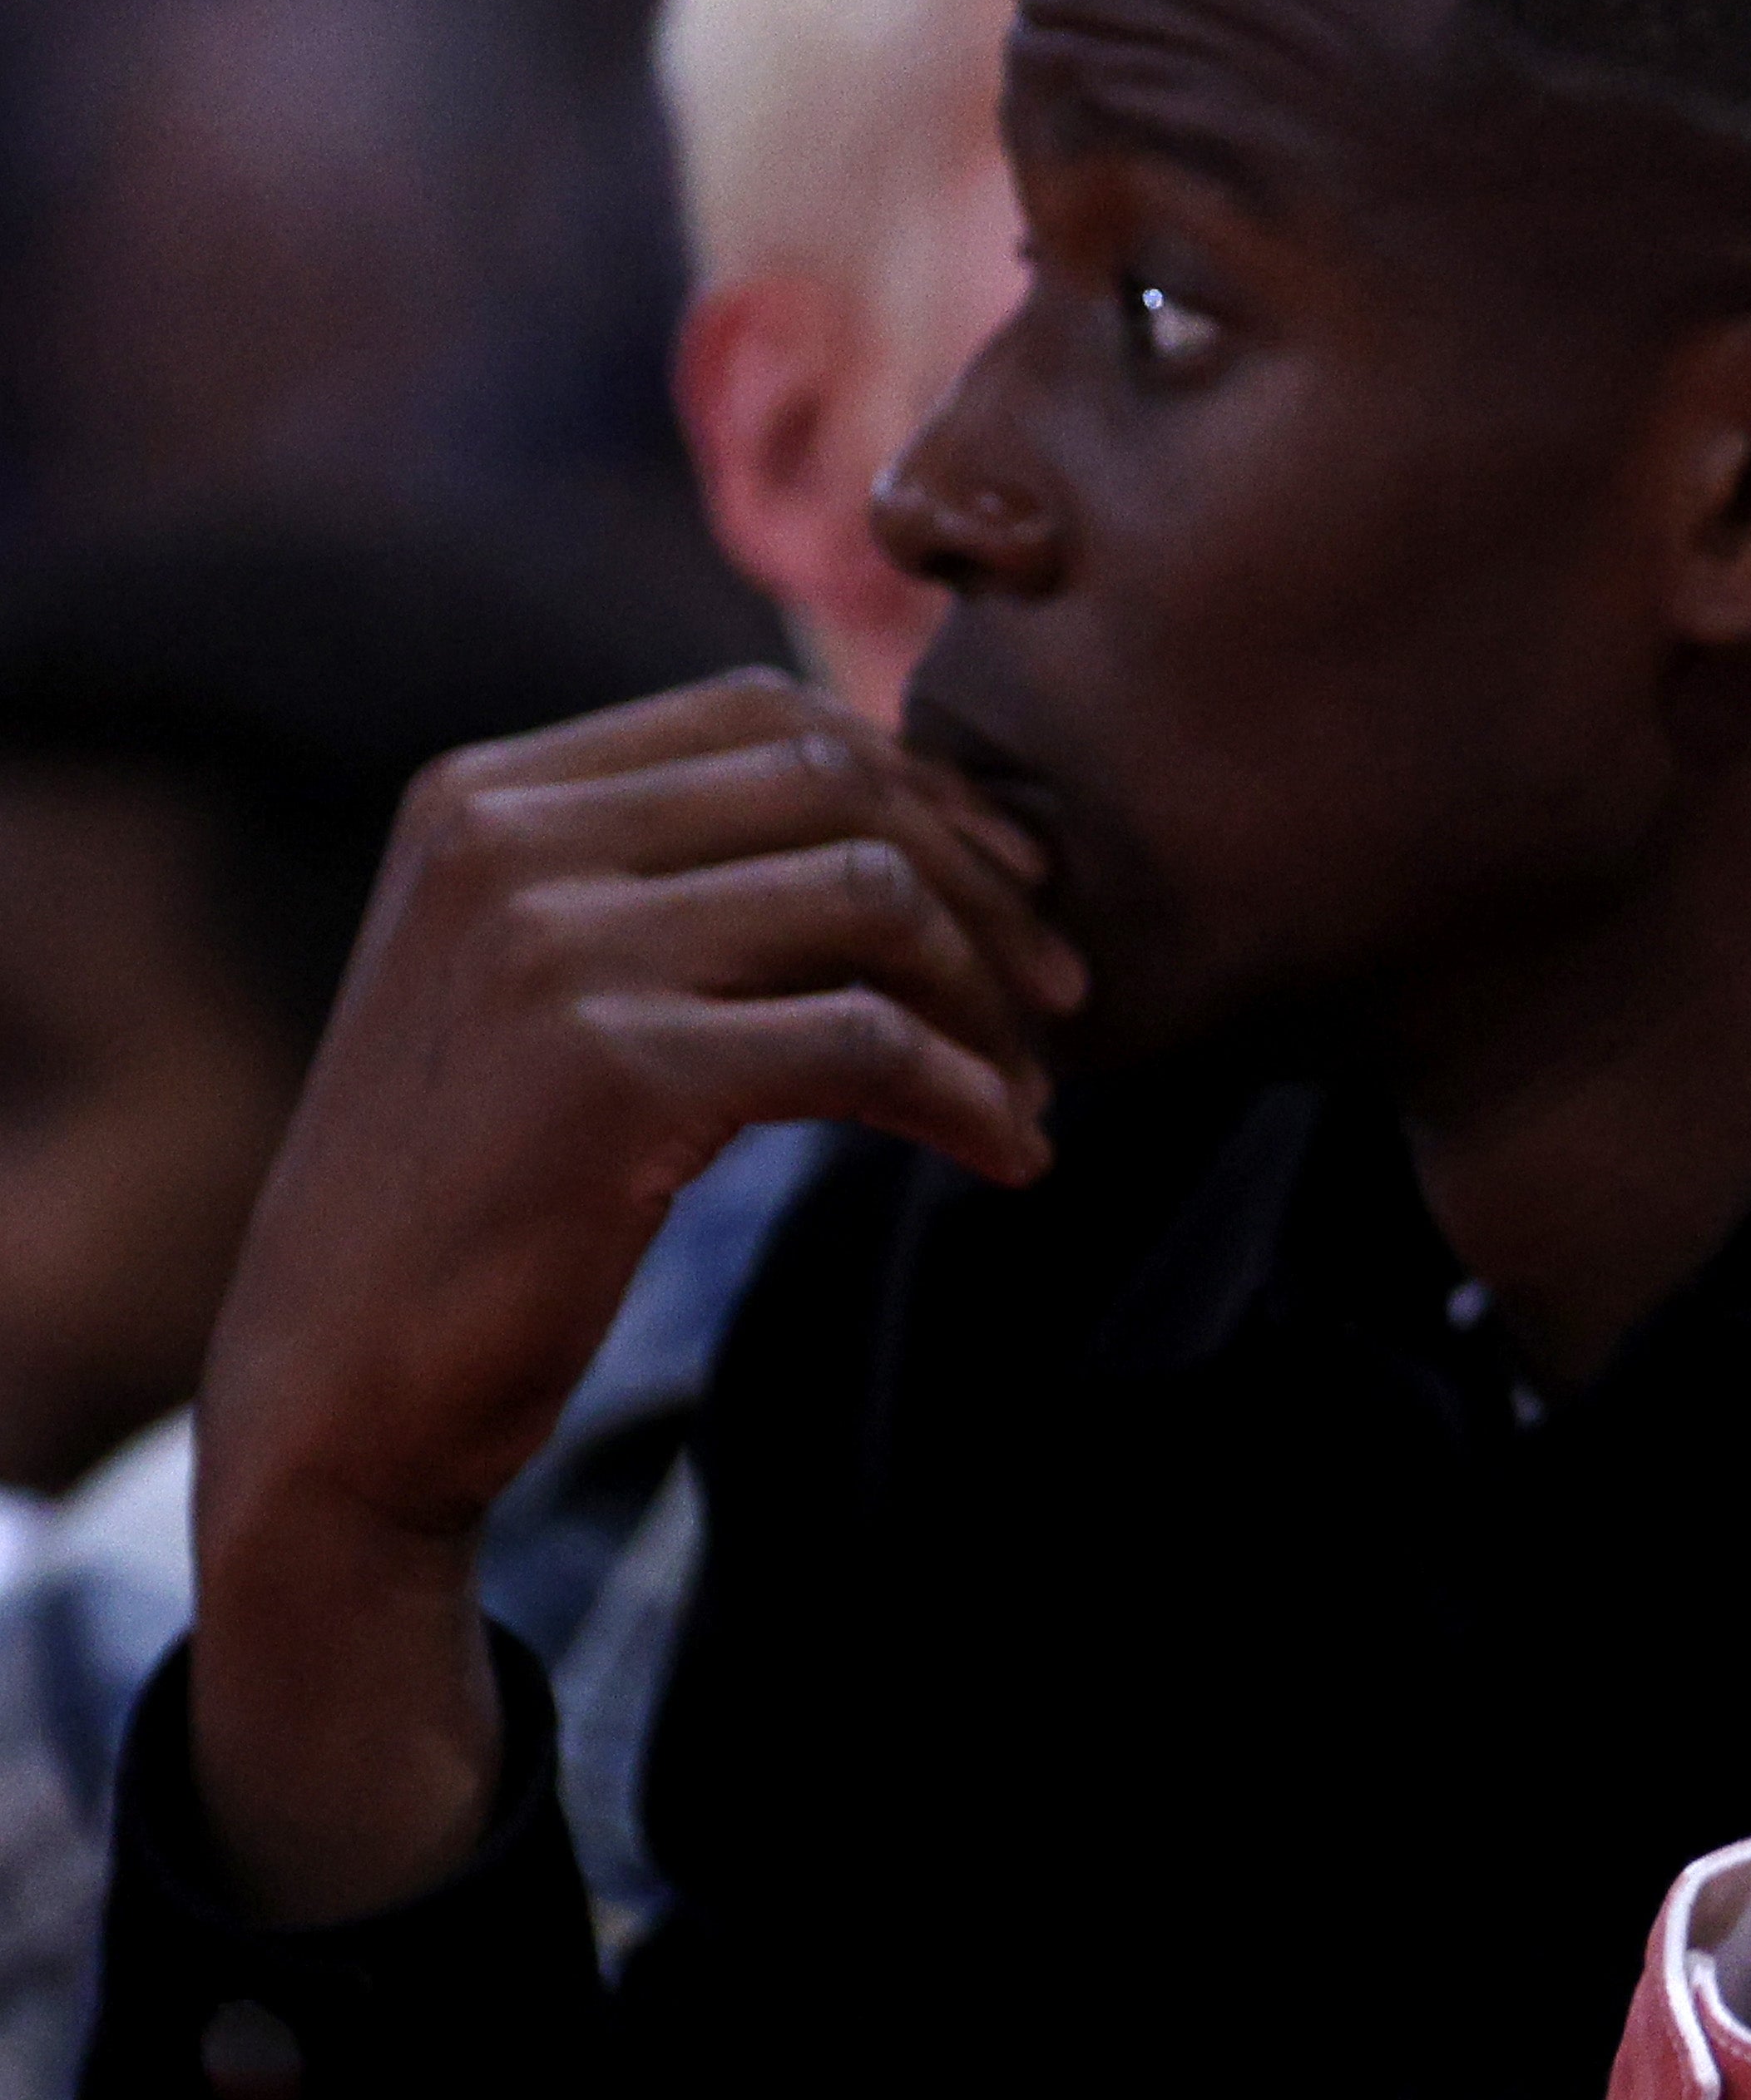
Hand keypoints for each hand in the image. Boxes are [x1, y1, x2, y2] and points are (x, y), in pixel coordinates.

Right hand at [188, 672, 1081, 1926]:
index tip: (1018, 881)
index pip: (761, 715)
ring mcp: (555, 949)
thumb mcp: (543, 985)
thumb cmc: (476, 1190)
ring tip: (1029, 1092)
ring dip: (988, 999)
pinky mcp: (616, 1074)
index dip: (922, 787)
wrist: (340, 1383)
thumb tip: (927, 824)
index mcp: (487, 796)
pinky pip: (871, 1043)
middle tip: (1061, 996)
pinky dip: (969, 1098)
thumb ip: (672, 881)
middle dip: (984, 883)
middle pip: (835, 786)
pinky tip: (1008, 1157)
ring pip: (874, 897)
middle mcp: (508, 842)